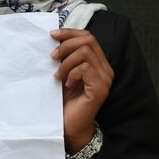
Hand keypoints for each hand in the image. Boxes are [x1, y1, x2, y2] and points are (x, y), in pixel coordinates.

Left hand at [51, 29, 113, 152]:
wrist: (69, 126)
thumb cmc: (65, 101)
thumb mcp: (64, 73)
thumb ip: (65, 57)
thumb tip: (54, 37)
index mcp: (98, 62)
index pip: (88, 36)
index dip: (70, 32)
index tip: (52, 35)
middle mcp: (105, 69)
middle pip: (88, 40)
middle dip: (66, 45)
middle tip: (52, 57)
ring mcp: (105, 79)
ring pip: (85, 52)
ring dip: (66, 62)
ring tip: (58, 75)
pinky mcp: (100, 89)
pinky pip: (84, 68)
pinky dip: (71, 73)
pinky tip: (66, 84)